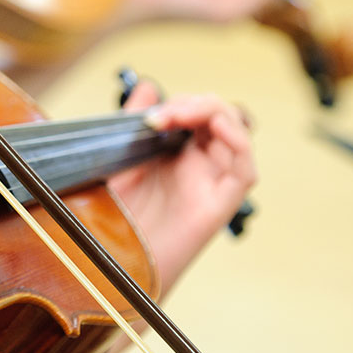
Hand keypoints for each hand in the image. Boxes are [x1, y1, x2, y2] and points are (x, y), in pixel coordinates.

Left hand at [107, 84, 255, 295]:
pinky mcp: (217, 207)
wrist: (108, 267)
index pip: (195, 113)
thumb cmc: (110, 221)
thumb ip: (131, 122)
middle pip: (219, 118)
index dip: (180, 103)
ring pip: (237, 135)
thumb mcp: (115, 160)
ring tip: (181, 115)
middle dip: (194, 104)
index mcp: (174, 155)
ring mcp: (209, 185)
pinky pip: (244, 170)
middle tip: (162, 115)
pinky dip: (237, 141)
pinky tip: (214, 128)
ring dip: (215, 113)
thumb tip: (148, 85)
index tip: (148, 113)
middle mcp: (197, 168)